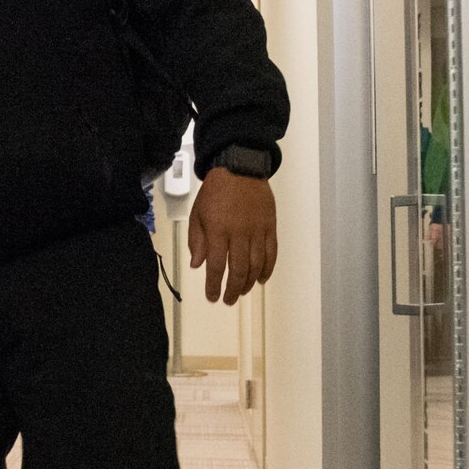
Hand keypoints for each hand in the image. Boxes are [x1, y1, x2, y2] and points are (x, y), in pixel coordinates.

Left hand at [187, 168, 278, 304]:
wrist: (239, 168)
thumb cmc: (216, 191)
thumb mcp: (197, 214)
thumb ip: (197, 241)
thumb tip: (198, 264)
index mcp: (218, 231)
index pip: (216, 266)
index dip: (214, 285)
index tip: (212, 296)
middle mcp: (239, 233)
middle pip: (239, 270)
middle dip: (233, 289)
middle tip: (229, 300)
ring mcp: (257, 230)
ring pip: (256, 264)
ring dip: (250, 282)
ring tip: (243, 291)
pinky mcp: (270, 226)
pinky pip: (271, 252)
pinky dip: (268, 268)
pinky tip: (262, 279)